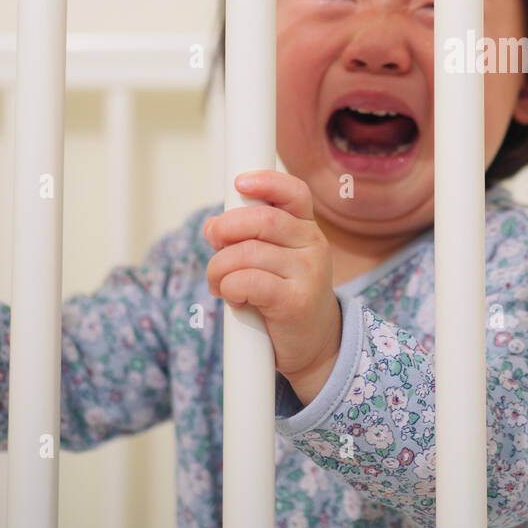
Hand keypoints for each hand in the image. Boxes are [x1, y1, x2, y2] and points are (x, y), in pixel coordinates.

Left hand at [202, 171, 341, 406]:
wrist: (315, 345)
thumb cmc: (286, 297)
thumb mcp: (274, 260)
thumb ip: (248, 238)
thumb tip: (212, 225)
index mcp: (307, 229)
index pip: (294, 193)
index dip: (267, 182)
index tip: (239, 182)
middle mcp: (314, 246)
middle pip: (263, 221)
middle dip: (226, 229)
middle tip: (214, 243)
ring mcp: (308, 274)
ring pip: (247, 253)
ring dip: (219, 268)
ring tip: (219, 282)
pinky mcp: (295, 302)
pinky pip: (248, 282)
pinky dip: (229, 288)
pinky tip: (235, 297)